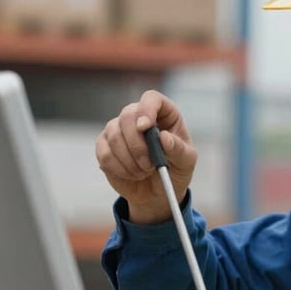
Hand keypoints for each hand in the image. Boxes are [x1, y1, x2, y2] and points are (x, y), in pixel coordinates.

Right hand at [95, 90, 196, 223]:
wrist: (159, 191)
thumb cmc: (176, 170)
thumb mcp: (186, 161)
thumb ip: (178, 149)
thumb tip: (164, 137)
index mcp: (164, 114)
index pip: (151, 98)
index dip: (146, 109)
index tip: (145, 127)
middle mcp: (139, 116)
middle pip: (128, 116)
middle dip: (137, 144)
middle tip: (149, 165)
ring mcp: (119, 129)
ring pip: (114, 135)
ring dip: (129, 160)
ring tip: (144, 172)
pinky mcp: (104, 145)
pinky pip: (104, 153)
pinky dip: (119, 168)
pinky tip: (131, 175)